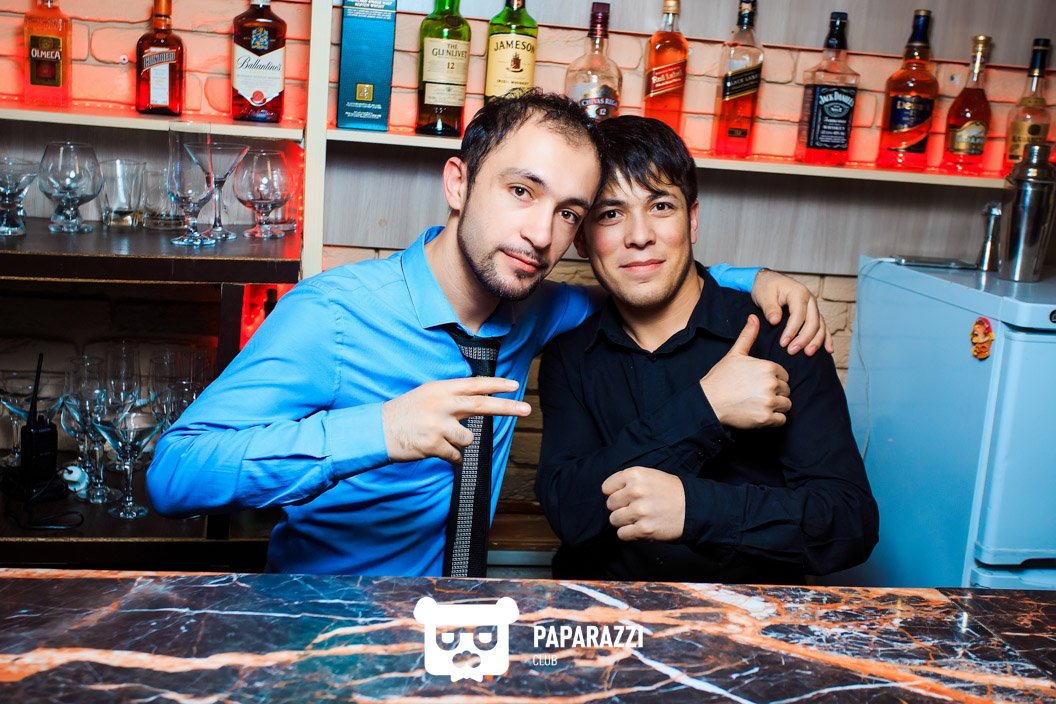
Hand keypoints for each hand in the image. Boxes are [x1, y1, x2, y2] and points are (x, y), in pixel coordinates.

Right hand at [382, 377, 529, 463]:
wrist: (377, 431)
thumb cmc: (405, 414)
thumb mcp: (427, 396)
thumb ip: (450, 397)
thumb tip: (477, 399)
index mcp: (440, 389)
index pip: (474, 385)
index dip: (496, 385)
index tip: (514, 386)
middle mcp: (441, 404)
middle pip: (481, 405)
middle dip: (507, 407)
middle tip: (526, 409)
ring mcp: (437, 424)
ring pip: (468, 438)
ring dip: (459, 443)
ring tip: (440, 440)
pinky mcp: (433, 444)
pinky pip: (455, 456)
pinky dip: (451, 458)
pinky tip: (436, 452)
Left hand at [602, 466, 684, 541]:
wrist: (693, 508)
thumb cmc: (669, 491)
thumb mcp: (649, 475)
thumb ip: (628, 481)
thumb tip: (607, 493)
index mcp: (635, 474)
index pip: (606, 488)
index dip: (615, 493)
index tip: (626, 497)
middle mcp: (636, 491)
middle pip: (610, 504)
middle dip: (620, 508)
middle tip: (635, 508)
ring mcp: (640, 511)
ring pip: (614, 520)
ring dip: (624, 522)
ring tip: (638, 518)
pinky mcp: (644, 529)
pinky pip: (622, 534)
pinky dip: (629, 533)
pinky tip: (641, 527)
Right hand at [700, 314, 791, 428]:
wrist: (709, 402)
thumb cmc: (721, 378)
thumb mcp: (735, 354)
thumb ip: (748, 335)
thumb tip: (753, 317)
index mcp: (768, 367)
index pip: (784, 375)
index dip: (772, 380)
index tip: (758, 384)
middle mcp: (771, 383)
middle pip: (786, 390)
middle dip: (775, 393)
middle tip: (756, 395)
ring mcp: (769, 401)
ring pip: (786, 405)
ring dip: (776, 407)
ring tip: (758, 405)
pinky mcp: (765, 418)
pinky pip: (781, 420)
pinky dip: (773, 419)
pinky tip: (759, 414)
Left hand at [750, 269, 833, 355]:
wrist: (769, 280)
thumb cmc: (766, 287)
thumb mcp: (764, 295)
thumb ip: (770, 308)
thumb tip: (775, 321)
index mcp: (798, 293)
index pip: (799, 315)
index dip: (792, 330)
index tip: (783, 343)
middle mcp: (810, 300)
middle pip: (812, 322)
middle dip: (804, 339)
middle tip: (792, 351)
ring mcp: (813, 307)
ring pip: (820, 326)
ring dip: (816, 341)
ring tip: (808, 353)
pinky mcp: (813, 314)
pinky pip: (822, 326)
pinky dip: (826, 338)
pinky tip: (829, 349)